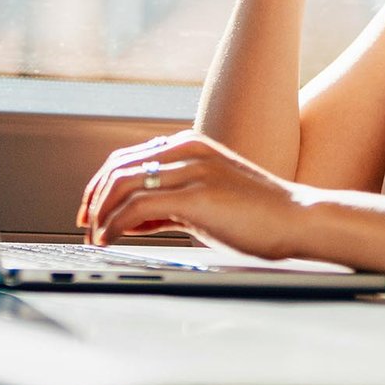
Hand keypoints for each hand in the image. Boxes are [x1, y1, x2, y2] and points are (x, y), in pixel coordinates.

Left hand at [75, 129, 310, 259]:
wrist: (300, 220)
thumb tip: (131, 219)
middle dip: (93, 198)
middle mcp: (187, 150)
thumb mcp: (206, 201)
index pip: (127, 158)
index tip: (90, 211)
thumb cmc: (258, 216)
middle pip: (118, 167)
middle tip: (84, 226)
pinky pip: (138, 206)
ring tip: (96, 238)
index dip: (101, 185)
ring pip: (122, 184)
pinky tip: (110, 240)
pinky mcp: (196, 195)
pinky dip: (114, 225)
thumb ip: (169, 204)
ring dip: (101, 214)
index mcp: (189, 145)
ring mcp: (191, 170)